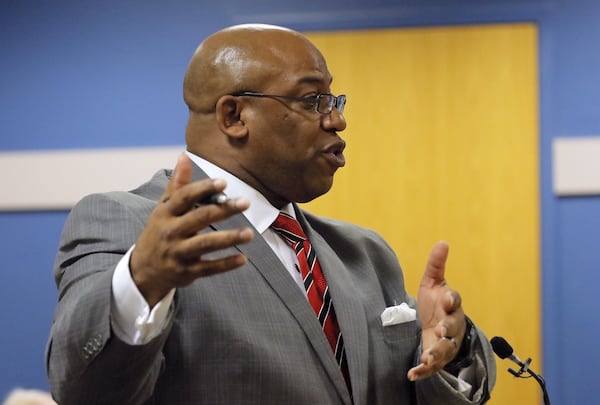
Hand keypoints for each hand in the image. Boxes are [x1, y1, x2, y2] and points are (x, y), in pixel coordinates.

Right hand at [130, 154, 253, 306]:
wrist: (143, 270)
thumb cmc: (160, 231)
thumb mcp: (163, 208)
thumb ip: (177, 184)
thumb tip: (184, 156)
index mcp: (166, 213)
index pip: (185, 197)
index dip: (204, 188)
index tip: (223, 182)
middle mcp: (171, 231)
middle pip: (199, 218)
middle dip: (224, 209)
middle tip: (246, 202)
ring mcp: (178, 253)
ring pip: (206, 244)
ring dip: (229, 238)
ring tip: (250, 233)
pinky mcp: (186, 272)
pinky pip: (209, 268)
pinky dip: (226, 264)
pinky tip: (243, 258)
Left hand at [407, 241, 466, 380]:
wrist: (435, 325)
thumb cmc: (435, 302)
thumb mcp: (433, 282)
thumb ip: (436, 264)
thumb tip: (443, 242)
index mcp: (452, 305)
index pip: (455, 301)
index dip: (452, 300)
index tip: (447, 300)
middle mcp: (452, 325)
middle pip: (453, 328)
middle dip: (448, 330)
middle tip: (441, 330)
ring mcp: (446, 343)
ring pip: (445, 350)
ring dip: (436, 354)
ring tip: (426, 358)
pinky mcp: (436, 357)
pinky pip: (432, 367)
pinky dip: (423, 371)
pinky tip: (411, 374)